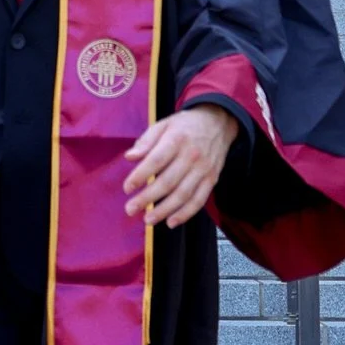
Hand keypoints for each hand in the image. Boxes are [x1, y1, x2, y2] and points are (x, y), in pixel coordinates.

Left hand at [122, 101, 236, 231]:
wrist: (218, 122)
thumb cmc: (185, 126)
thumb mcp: (163, 124)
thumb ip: (146, 141)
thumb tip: (129, 157)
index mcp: (177, 139)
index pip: (156, 160)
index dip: (140, 176)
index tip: (127, 188)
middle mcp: (191, 155)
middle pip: (168, 181)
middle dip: (147, 198)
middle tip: (130, 209)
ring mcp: (203, 169)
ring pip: (183, 194)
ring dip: (164, 210)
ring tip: (147, 219)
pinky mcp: (212, 179)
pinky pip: (199, 200)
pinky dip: (185, 214)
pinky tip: (171, 222)